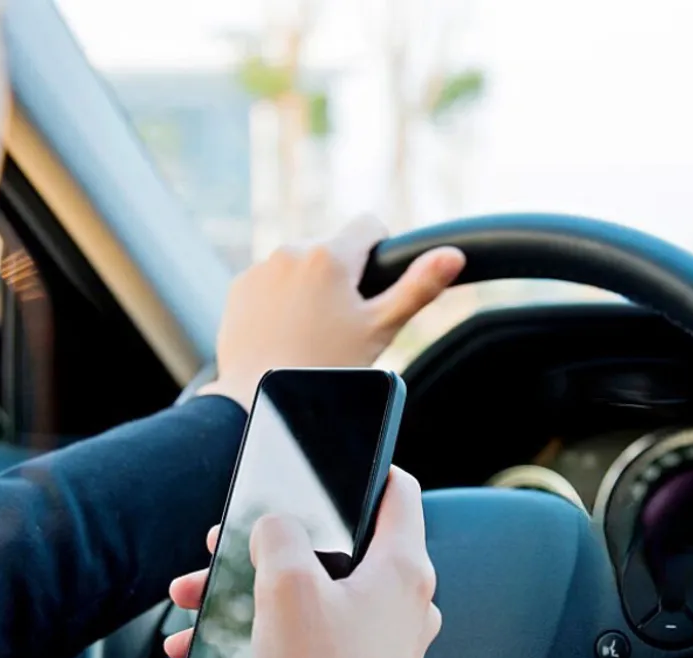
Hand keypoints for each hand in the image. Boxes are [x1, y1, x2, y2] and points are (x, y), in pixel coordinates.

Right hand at [165, 469, 440, 657]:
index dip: (364, 469)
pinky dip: (260, 629)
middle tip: (231, 543)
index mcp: (401, 569)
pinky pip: (304, 633)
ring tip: (199, 595)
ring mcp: (378, 640)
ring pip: (311, 590)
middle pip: (337, 544)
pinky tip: (206, 641)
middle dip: (272, 541)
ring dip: (252, 587)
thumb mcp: (286, 588)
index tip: (333, 463)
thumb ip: (279, 535)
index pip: (397, 491)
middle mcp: (399, 601)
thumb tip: (274, 527)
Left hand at [199, 214, 464, 408]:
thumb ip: (417, 287)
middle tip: (341, 323)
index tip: (373, 286)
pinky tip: (283, 334)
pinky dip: (279, 300)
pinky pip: (269, 282)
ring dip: (309, 286)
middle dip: (341, 276)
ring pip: (299, 265)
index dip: (379, 252)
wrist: (261, 397)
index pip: (369, 225)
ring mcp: (261, 269)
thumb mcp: (380, 329)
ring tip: (310, 333)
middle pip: (332, 248)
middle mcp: (291, 251)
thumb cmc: (325, 368)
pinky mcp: (239, 288)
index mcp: (330, 256)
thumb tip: (454, 255)